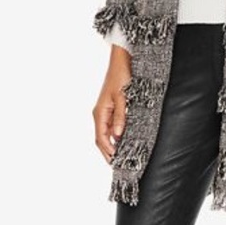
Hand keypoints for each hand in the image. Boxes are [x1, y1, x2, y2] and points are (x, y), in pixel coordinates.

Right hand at [92, 45, 131, 163]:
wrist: (122, 60)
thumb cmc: (121, 76)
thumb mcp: (122, 97)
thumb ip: (121, 116)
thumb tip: (118, 135)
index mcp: (100, 113)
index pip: (101, 138)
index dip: (108, 151)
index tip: (117, 162)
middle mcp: (101, 114)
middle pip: (102, 138)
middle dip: (109, 152)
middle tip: (120, 164)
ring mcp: (106, 111)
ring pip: (108, 133)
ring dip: (114, 144)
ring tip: (124, 155)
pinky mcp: (113, 107)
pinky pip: (113, 125)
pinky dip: (117, 134)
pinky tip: (126, 139)